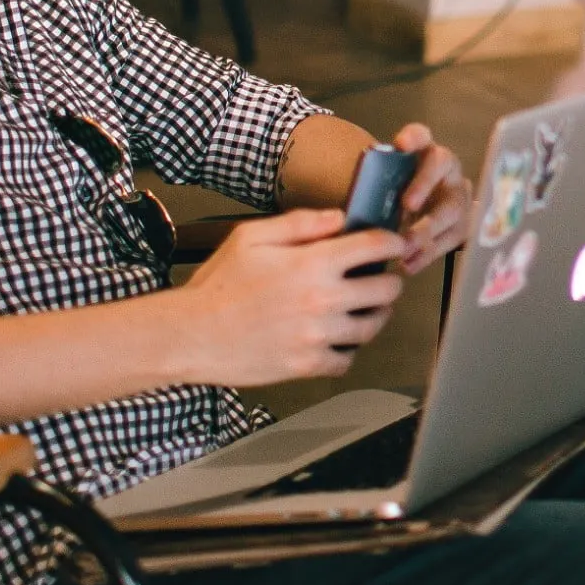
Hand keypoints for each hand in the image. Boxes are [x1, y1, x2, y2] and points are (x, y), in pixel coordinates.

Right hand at [174, 206, 405, 383]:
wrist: (190, 335)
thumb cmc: (218, 285)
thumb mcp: (252, 237)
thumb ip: (301, 223)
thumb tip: (339, 219)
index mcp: (313, 263)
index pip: (375, 247)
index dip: (393, 242)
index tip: (394, 244)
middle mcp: (323, 300)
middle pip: (386, 289)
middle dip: (388, 279)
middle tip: (380, 278)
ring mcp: (317, 336)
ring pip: (373, 326)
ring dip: (375, 315)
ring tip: (365, 308)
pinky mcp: (306, 365)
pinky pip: (347, 360)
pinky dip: (347, 350)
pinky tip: (337, 338)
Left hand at [389, 123, 470, 273]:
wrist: (427, 213)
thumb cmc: (397, 198)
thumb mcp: (388, 188)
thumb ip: (377, 191)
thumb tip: (351, 214)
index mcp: (424, 152)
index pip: (421, 135)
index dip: (414, 137)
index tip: (401, 145)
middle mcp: (447, 168)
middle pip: (441, 165)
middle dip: (424, 184)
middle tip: (407, 205)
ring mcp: (459, 195)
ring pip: (451, 206)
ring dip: (428, 228)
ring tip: (405, 248)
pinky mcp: (464, 223)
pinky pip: (451, 238)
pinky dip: (429, 253)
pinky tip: (410, 265)